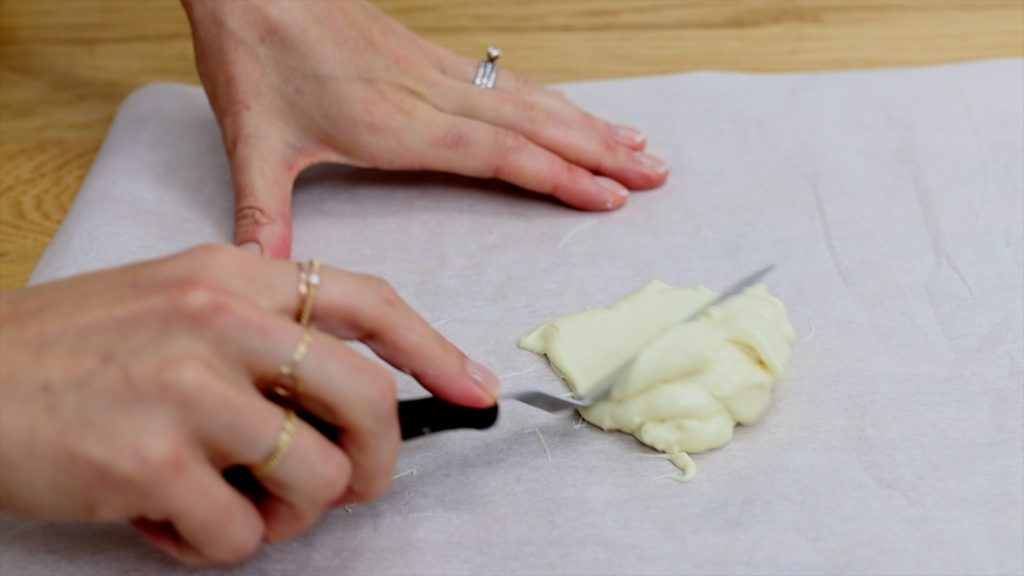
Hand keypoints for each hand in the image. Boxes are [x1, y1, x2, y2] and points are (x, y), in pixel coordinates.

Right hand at [0, 244, 497, 563]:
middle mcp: (221, 320)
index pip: (367, 302)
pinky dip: (213, 543)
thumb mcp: (172, 303)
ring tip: (230, 503)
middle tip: (346, 487)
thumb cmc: (71, 352)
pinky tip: (166, 518)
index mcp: (233, 276)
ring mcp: (190, 388)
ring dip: (286, 514)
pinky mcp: (155, 459)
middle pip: (367, 400)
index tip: (473, 389)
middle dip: (374, 462)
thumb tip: (344, 397)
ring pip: (317, 478)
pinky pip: (240, 534)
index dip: (433, 349)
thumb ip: (258, 332)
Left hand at [182, 0, 668, 257]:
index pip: (497, 153)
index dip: (557, 176)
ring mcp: (433, 71)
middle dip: (598, 152)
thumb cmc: (253, 52)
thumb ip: (264, 212)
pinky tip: (570, 110)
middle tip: (655, 172)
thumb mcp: (251, 141)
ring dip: (586, 122)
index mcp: (395, 123)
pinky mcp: (427, 56)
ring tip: (637, 142)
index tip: (608, 196)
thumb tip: (263, 274)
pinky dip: (550, 98)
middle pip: (532, 124)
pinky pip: (506, 80)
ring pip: (528, 98)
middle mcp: (428, 95)